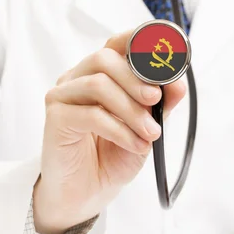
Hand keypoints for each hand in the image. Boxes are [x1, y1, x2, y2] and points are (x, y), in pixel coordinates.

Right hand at [34, 31, 186, 233]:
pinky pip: (91, 115)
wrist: (87, 193)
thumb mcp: (146, 127)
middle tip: (155, 100)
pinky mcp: (55, 119)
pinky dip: (120, 130)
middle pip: (104, 59)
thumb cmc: (113, 156)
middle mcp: (77, 79)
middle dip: (136, 79)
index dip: (138, 40)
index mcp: (99, 74)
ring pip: (98, 84)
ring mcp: (62, 97)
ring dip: (132, 110)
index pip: (116, 44)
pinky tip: (135, 144)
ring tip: (150, 133)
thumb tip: (178, 83)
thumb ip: (160, 104)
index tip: (164, 51)